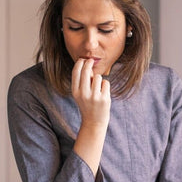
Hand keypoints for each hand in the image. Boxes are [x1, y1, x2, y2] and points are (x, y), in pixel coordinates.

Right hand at [71, 58, 109, 172]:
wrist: (94, 121)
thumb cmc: (87, 104)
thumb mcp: (80, 94)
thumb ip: (82, 81)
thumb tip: (88, 65)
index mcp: (75, 92)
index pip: (76, 72)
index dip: (80, 63)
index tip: (84, 59)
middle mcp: (83, 94)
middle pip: (86, 71)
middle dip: (89, 63)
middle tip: (91, 61)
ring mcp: (94, 97)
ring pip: (98, 77)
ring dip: (99, 79)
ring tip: (97, 88)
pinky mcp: (104, 99)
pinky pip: (106, 83)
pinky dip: (105, 86)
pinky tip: (103, 93)